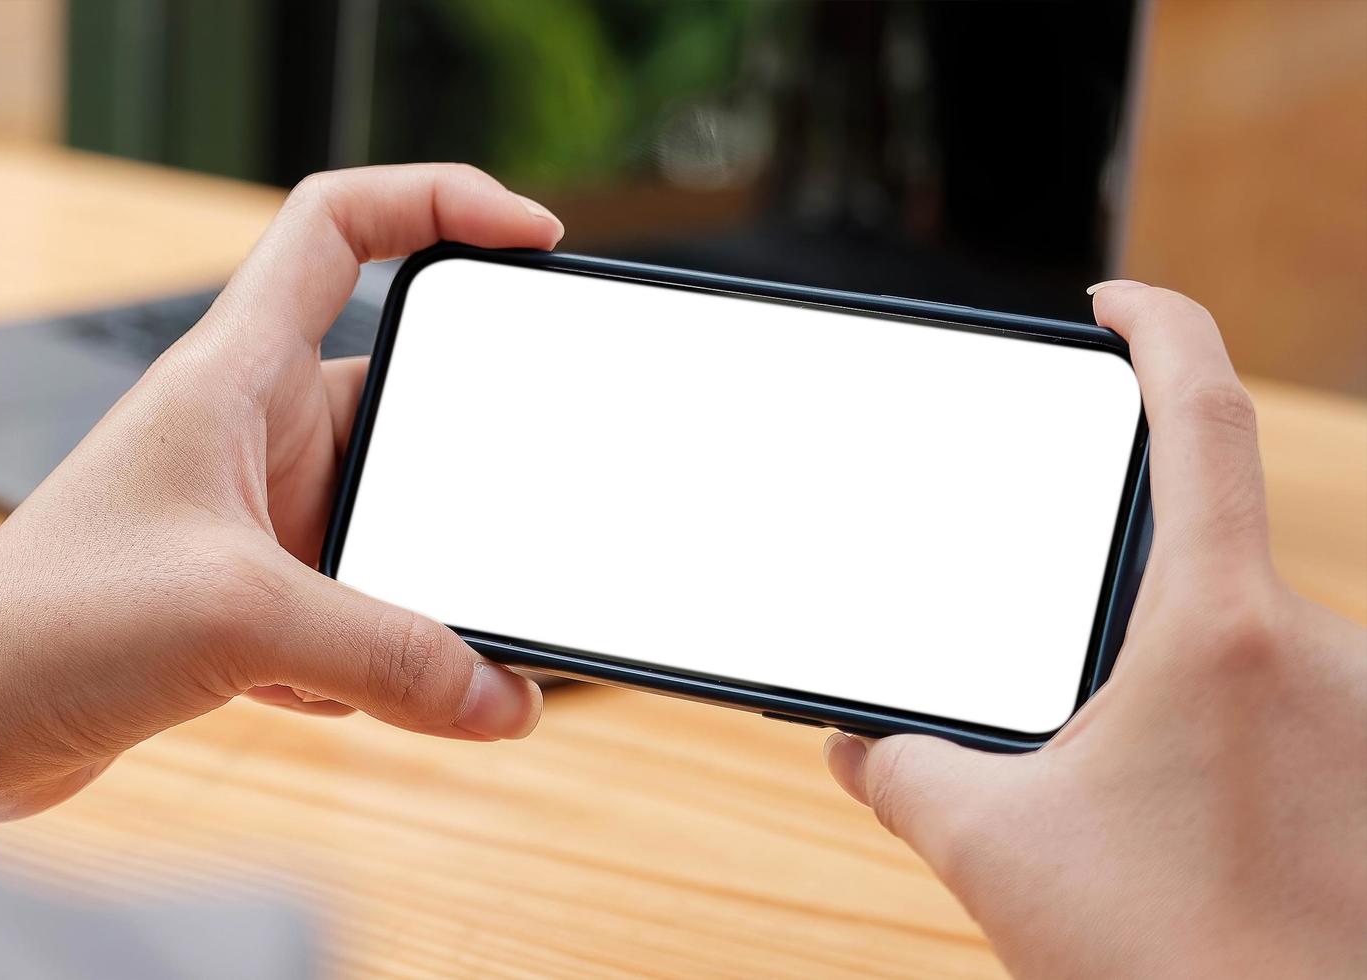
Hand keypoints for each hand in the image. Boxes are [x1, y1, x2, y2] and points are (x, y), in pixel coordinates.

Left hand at [0, 165, 562, 820]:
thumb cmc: (39, 625)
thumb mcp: (236, 618)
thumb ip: (388, 653)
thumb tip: (504, 699)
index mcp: (231, 373)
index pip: (340, 226)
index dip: (441, 204)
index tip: (534, 242)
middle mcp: (244, 431)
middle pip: (398, 401)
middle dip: (454, 478)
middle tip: (493, 536)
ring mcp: (245, 518)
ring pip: (382, 526)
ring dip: (404, 598)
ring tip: (401, 658)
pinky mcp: (237, 602)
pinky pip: (347, 611)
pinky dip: (356, 662)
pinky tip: (311, 699)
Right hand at [823, 283, 1366, 975]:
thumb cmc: (1175, 959)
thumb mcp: (993, 850)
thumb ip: (904, 771)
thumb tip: (860, 742)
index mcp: (1214, 625)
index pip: (1201, 412)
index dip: (1159, 326)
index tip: (1113, 300)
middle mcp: (1312, 646)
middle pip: (1202, 549)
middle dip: (1121, 599)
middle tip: (1069, 696)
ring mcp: (1360, 709)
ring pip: (1241, 643)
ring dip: (1170, 689)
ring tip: (1126, 801)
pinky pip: (1283, 706)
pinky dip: (1217, 739)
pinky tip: (1178, 829)